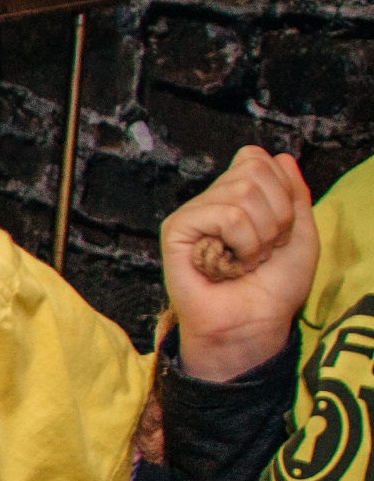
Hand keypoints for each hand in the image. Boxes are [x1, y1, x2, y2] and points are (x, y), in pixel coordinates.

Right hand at [163, 146, 315, 382]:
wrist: (254, 323)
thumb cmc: (273, 288)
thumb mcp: (301, 235)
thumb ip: (296, 194)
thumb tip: (281, 156)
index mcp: (238, 196)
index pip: (258, 159)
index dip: (282, 192)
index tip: (279, 232)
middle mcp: (212, 200)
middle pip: (254, 171)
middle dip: (275, 217)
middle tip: (262, 249)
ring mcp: (193, 213)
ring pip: (243, 194)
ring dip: (259, 236)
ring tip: (245, 260)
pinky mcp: (177, 229)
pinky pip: (227, 216)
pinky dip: (242, 243)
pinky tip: (227, 264)